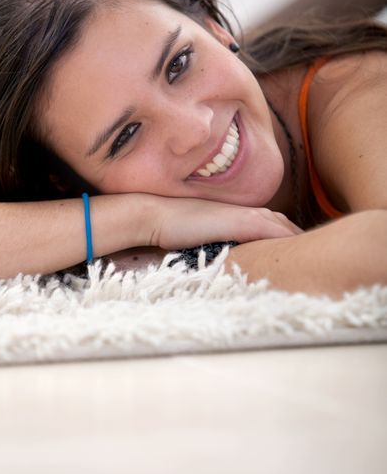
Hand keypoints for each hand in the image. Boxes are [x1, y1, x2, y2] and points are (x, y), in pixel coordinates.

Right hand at [147, 196, 302, 249]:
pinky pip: (275, 231)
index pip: (275, 225)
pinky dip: (290, 241)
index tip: (300, 253)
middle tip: (316, 256)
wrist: (156, 215)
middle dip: (301, 239)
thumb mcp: (203, 236)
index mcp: (240, 215)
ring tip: (315, 258)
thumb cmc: (173, 227)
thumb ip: (219, 244)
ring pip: (285, 227)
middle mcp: (248, 212)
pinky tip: (301, 254)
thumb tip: (224, 261)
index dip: (288, 238)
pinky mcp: (243, 222)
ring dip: (301, 241)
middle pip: (286, 224)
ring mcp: (247, 216)